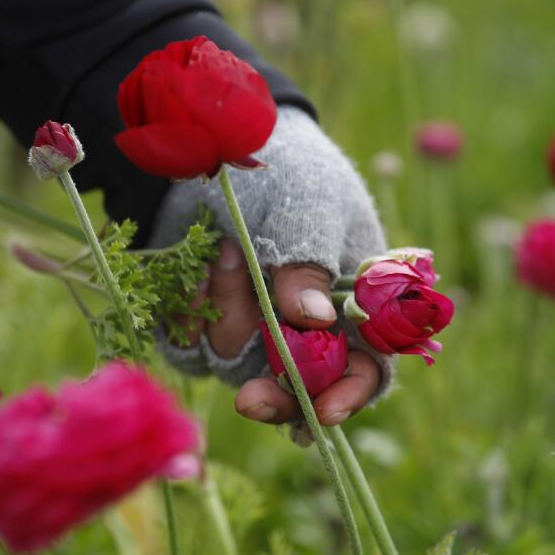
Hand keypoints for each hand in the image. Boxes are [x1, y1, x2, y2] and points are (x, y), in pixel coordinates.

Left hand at [149, 106, 391, 428]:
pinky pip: (189, 348)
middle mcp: (303, 330)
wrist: (213, 145)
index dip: (350, 394)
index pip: (366, 367)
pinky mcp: (202, 324)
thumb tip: (313, 321)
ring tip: (225, 253)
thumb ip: (310, 261)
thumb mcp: (309, 205)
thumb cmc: (286, 171)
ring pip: (237, 366)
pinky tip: (195, 269)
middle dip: (277, 398)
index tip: (324, 409)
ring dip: (229, 315)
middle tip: (251, 399)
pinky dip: (191, 313)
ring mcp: (250, 331)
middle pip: (299, 392)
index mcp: (352, 304)